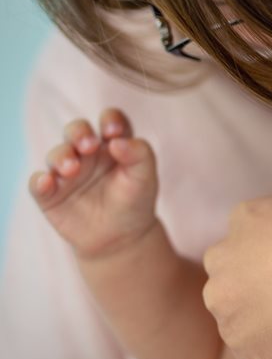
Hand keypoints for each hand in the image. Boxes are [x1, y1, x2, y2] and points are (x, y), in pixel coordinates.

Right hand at [29, 108, 158, 258]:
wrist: (122, 238)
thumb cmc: (135, 201)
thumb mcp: (145, 177)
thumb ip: (140, 154)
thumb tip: (117, 141)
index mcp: (113, 143)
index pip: (110, 120)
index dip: (110, 120)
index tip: (113, 131)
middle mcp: (87, 153)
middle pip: (77, 130)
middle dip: (79, 133)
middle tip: (89, 145)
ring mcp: (67, 171)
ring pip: (57, 154)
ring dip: (61, 157)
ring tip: (72, 169)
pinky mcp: (51, 193)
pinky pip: (38, 183)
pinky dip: (39, 182)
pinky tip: (46, 183)